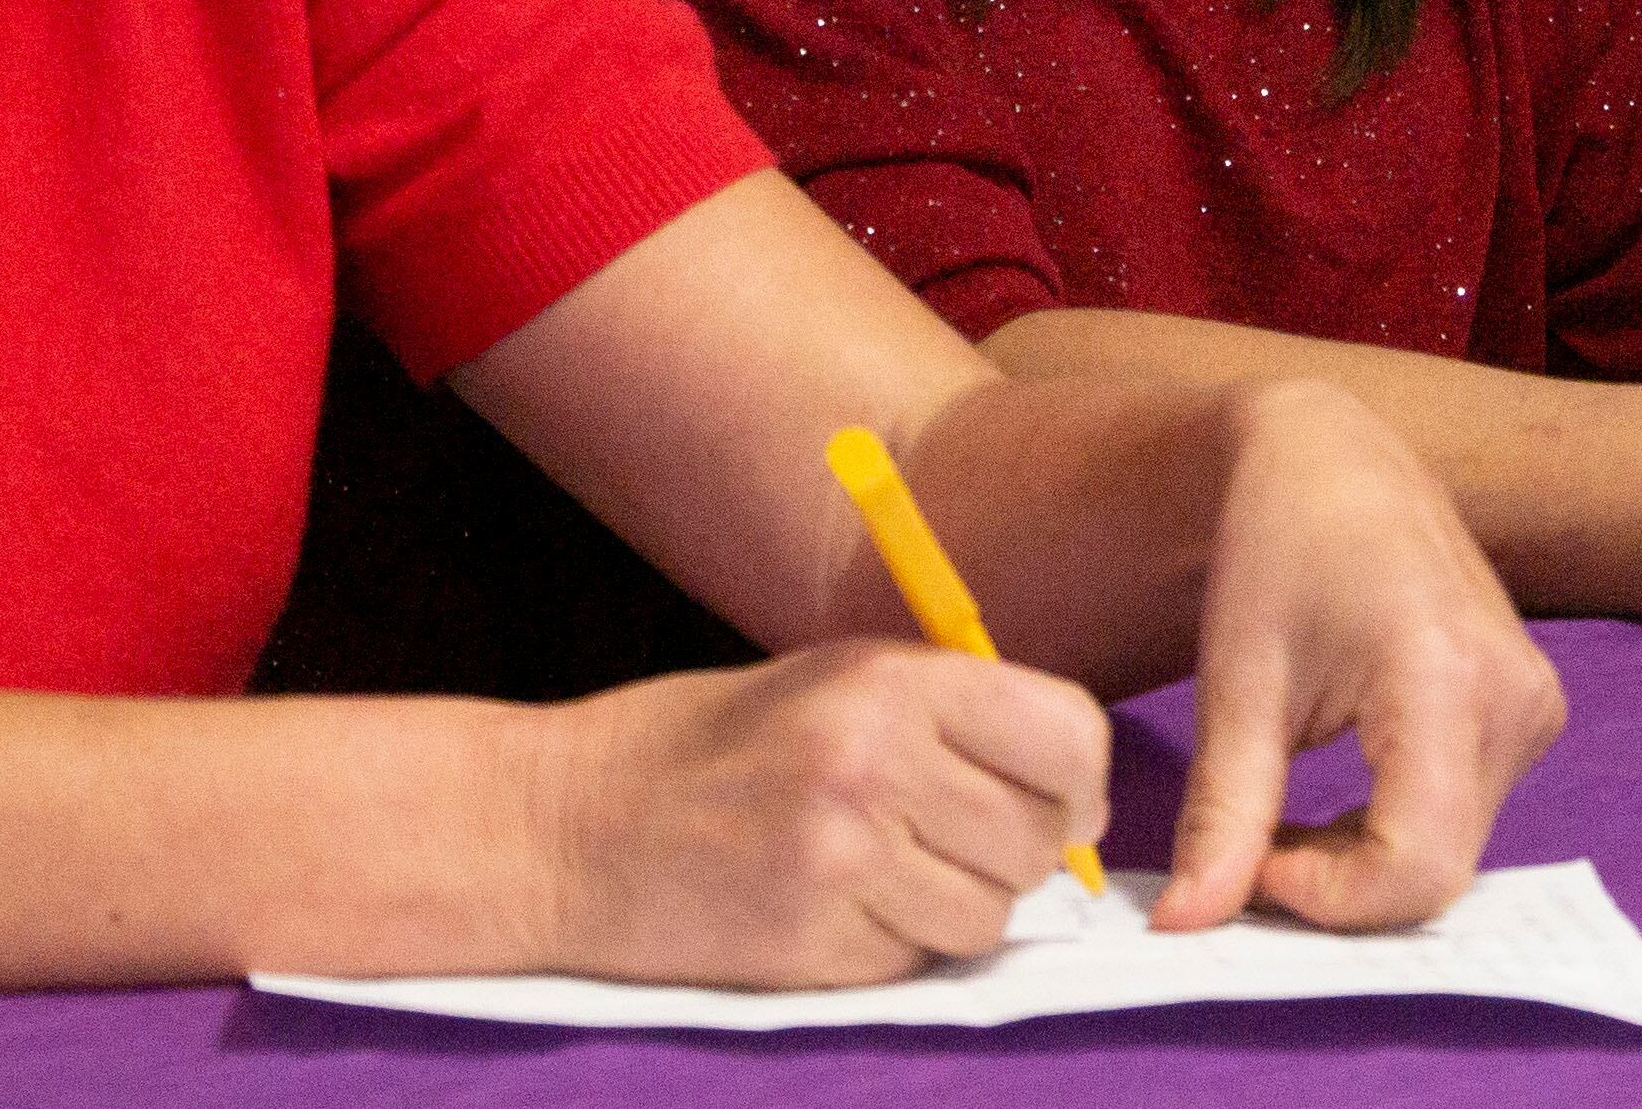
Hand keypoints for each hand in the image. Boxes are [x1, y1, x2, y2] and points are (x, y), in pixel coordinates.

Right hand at [522, 639, 1111, 986]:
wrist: (561, 826)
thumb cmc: (702, 745)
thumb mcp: (829, 681)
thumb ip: (947, 716)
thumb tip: (1072, 785)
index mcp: (890, 681)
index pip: (1067, 735)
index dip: (1080, 782)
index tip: (1062, 803)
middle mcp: (877, 762)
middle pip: (1041, 838)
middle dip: (1019, 852)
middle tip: (952, 843)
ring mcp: (844, 858)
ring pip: (991, 913)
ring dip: (959, 908)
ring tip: (883, 874)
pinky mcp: (813, 943)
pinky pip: (919, 960)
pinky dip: (897, 946)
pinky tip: (833, 908)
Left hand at [1153, 378, 1562, 934]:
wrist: (1334, 455)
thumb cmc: (1278, 546)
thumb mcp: (1239, 683)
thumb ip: (1223, 815)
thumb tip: (1185, 927)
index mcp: (1446, 678)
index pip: (1415, 867)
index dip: (1326, 899)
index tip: (1251, 859)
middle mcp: (1515, 699)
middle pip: (1437, 871)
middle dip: (1338, 889)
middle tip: (1251, 848)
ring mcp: (1534, 706)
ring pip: (1451, 853)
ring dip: (1362, 864)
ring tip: (1282, 811)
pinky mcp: (1530, 711)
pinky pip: (1466, 817)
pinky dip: (1393, 832)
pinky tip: (1333, 791)